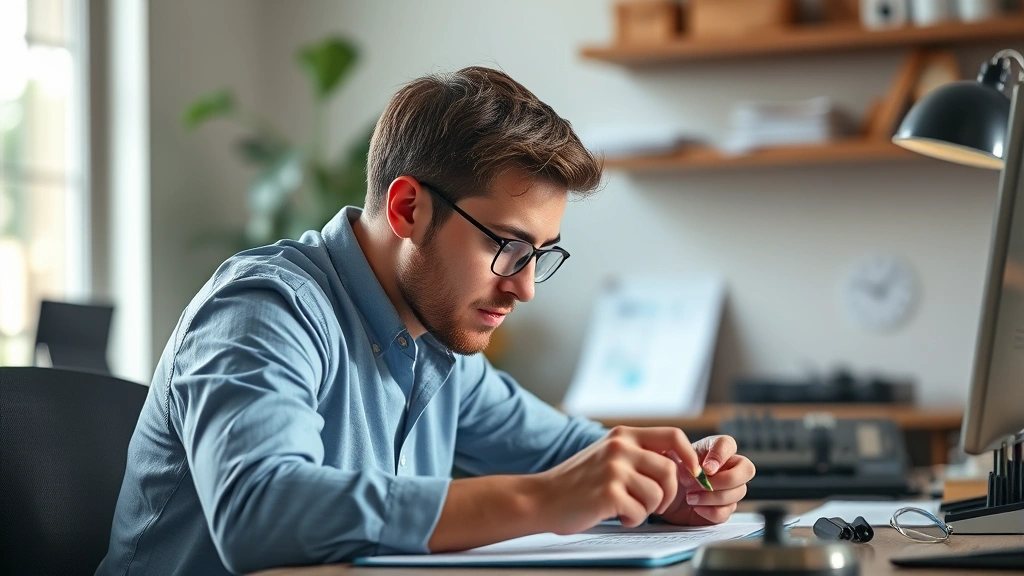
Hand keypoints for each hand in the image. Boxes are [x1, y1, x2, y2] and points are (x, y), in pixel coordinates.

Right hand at [530, 426, 701, 533]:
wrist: (542, 498)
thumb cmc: (578, 482)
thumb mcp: (607, 455)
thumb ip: (637, 454)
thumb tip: (679, 464)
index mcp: (623, 435)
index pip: (673, 437)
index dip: (690, 457)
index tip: (692, 475)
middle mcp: (620, 447)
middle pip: (671, 471)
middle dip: (668, 494)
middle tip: (653, 504)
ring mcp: (614, 469)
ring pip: (658, 494)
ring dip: (647, 509)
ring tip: (627, 508)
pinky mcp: (609, 493)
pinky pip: (640, 512)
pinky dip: (632, 519)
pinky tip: (615, 514)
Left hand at [656, 435, 755, 525]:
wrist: (661, 493)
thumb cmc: (669, 470)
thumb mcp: (672, 455)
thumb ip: (687, 455)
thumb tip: (705, 470)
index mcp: (715, 449)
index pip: (729, 444)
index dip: (721, 455)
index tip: (705, 468)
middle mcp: (728, 467)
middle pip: (747, 469)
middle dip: (726, 479)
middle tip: (702, 484)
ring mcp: (729, 489)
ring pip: (739, 492)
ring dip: (713, 496)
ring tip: (690, 496)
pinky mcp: (723, 509)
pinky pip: (727, 512)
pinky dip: (710, 511)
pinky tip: (696, 507)